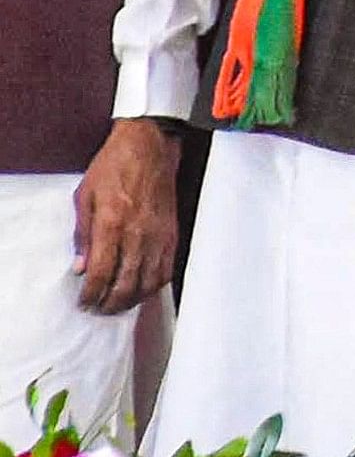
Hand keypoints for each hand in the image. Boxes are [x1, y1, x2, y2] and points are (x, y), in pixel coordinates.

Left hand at [69, 119, 176, 314]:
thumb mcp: (84, 196)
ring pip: (150, 280)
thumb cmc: (114, 167)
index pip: (101, 273)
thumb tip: (81, 266)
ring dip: (134, 298)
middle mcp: (138, 234)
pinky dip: (156, 284)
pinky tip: (144, 287)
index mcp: (112, 224)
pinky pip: (167, 268)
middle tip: (101, 310)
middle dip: (112, 303)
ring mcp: (158, 234)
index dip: (91, 294)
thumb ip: (82, 234)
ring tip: (121, 303)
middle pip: (127, 283)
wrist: (149, 147)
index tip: (85, 302)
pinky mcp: (172, 232)